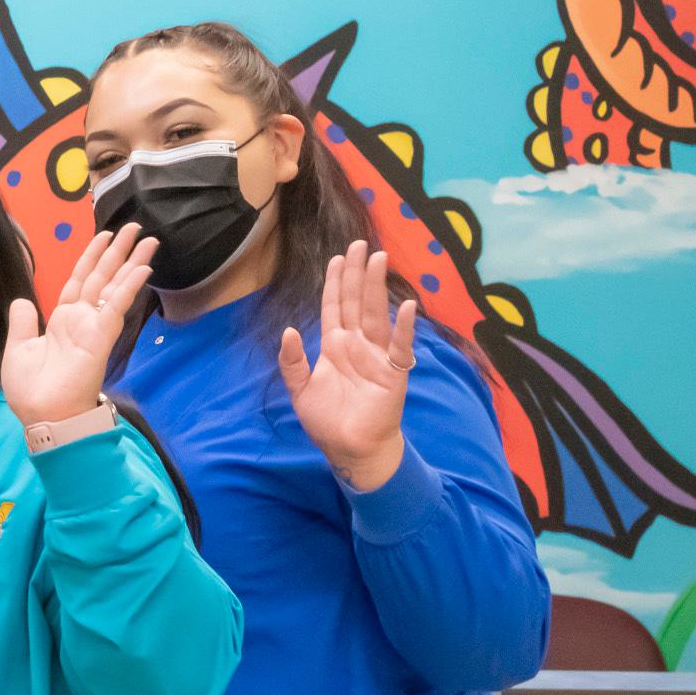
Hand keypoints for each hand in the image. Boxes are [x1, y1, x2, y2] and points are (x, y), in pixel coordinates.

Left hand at [0, 222, 154, 430]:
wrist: (41, 416)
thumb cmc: (31, 391)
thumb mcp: (18, 349)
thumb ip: (22, 323)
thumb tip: (23, 300)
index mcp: (62, 321)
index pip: (80, 281)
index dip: (91, 258)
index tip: (104, 237)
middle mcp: (81, 320)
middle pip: (102, 278)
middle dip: (118, 253)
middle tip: (134, 228)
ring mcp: (93, 328)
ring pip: (114, 287)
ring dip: (130, 262)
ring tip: (147, 240)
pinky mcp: (100, 338)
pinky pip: (116, 307)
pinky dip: (129, 286)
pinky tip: (142, 268)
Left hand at [278, 243, 415, 492]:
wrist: (351, 449)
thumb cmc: (327, 420)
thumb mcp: (300, 389)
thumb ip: (292, 361)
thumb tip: (287, 330)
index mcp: (335, 345)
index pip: (335, 306)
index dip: (336, 282)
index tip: (338, 257)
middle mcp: (357, 344)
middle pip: (357, 302)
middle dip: (357, 274)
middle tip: (359, 245)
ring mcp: (377, 356)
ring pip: (377, 315)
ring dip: (377, 288)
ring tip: (379, 260)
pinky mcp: (394, 373)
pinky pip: (400, 346)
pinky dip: (404, 327)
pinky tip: (408, 306)